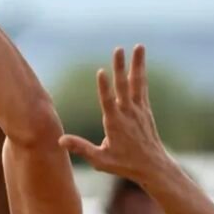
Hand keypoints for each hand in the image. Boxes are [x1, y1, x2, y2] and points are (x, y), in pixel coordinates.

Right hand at [58, 46, 172, 185]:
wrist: (153, 167)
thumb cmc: (125, 165)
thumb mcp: (100, 160)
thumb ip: (81, 148)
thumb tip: (60, 141)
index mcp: (115, 124)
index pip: (108, 102)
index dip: (104, 87)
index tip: (101, 71)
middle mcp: (128, 113)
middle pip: (123, 86)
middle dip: (120, 67)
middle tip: (118, 49)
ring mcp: (139, 110)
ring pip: (137, 82)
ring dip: (137, 64)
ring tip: (138, 46)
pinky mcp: (145, 110)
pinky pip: (142, 88)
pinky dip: (141, 74)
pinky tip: (140, 64)